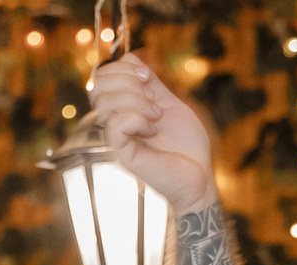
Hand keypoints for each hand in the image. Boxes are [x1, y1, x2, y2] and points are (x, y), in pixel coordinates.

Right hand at [87, 54, 220, 214]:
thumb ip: (150, 83)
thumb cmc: (186, 143)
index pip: (103, 74)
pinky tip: (152, 130)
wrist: (198, 173)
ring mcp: (117, 138)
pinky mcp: (122, 153)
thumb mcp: (169, 102)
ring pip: (104, 102)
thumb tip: (130, 60)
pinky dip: (136, 119)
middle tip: (153, 101)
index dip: (124, 67)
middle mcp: (115, 121)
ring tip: (156, 117)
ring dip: (136, 101)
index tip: (148, 78)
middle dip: (128, 82)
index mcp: (122, 107)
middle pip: (97, 84)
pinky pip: (114, 125)